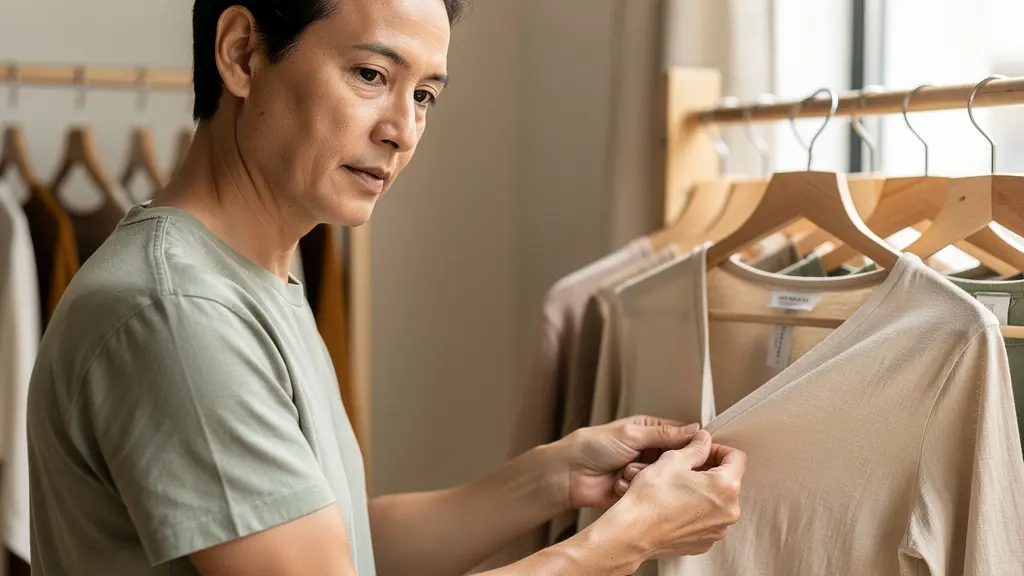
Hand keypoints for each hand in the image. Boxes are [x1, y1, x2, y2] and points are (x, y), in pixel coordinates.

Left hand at [550, 416, 701, 509]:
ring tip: (628, 470)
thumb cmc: (593, 446)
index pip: (681, 435)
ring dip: (647, 475)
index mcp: (648, 430)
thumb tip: (694, 429)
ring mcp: (644, 472)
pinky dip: (638, 488)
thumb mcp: (631, 434)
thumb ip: (664, 433)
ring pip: (664, 477)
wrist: (569, 474)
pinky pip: (650, 492)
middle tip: (663, 464)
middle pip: (676, 459)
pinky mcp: (638, 491)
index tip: (704, 451)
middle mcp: (649, 451)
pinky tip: (622, 484)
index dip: (693, 444)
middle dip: (668, 463)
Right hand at [611, 430, 745, 558]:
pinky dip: (696, 510)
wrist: (633, 532)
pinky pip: (707, 519)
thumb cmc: (651, 498)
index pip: (736, 458)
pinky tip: (675, 505)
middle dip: (709, 471)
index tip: (703, 450)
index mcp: (726, 486)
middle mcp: (729, 511)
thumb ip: (696, 447)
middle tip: (685, 467)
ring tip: (678, 487)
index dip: (717, 449)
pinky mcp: (705, 542)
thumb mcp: (673, 459)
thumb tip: (704, 440)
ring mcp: (717, 530)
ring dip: (703, 491)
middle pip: (728, 481)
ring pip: (717, 501)